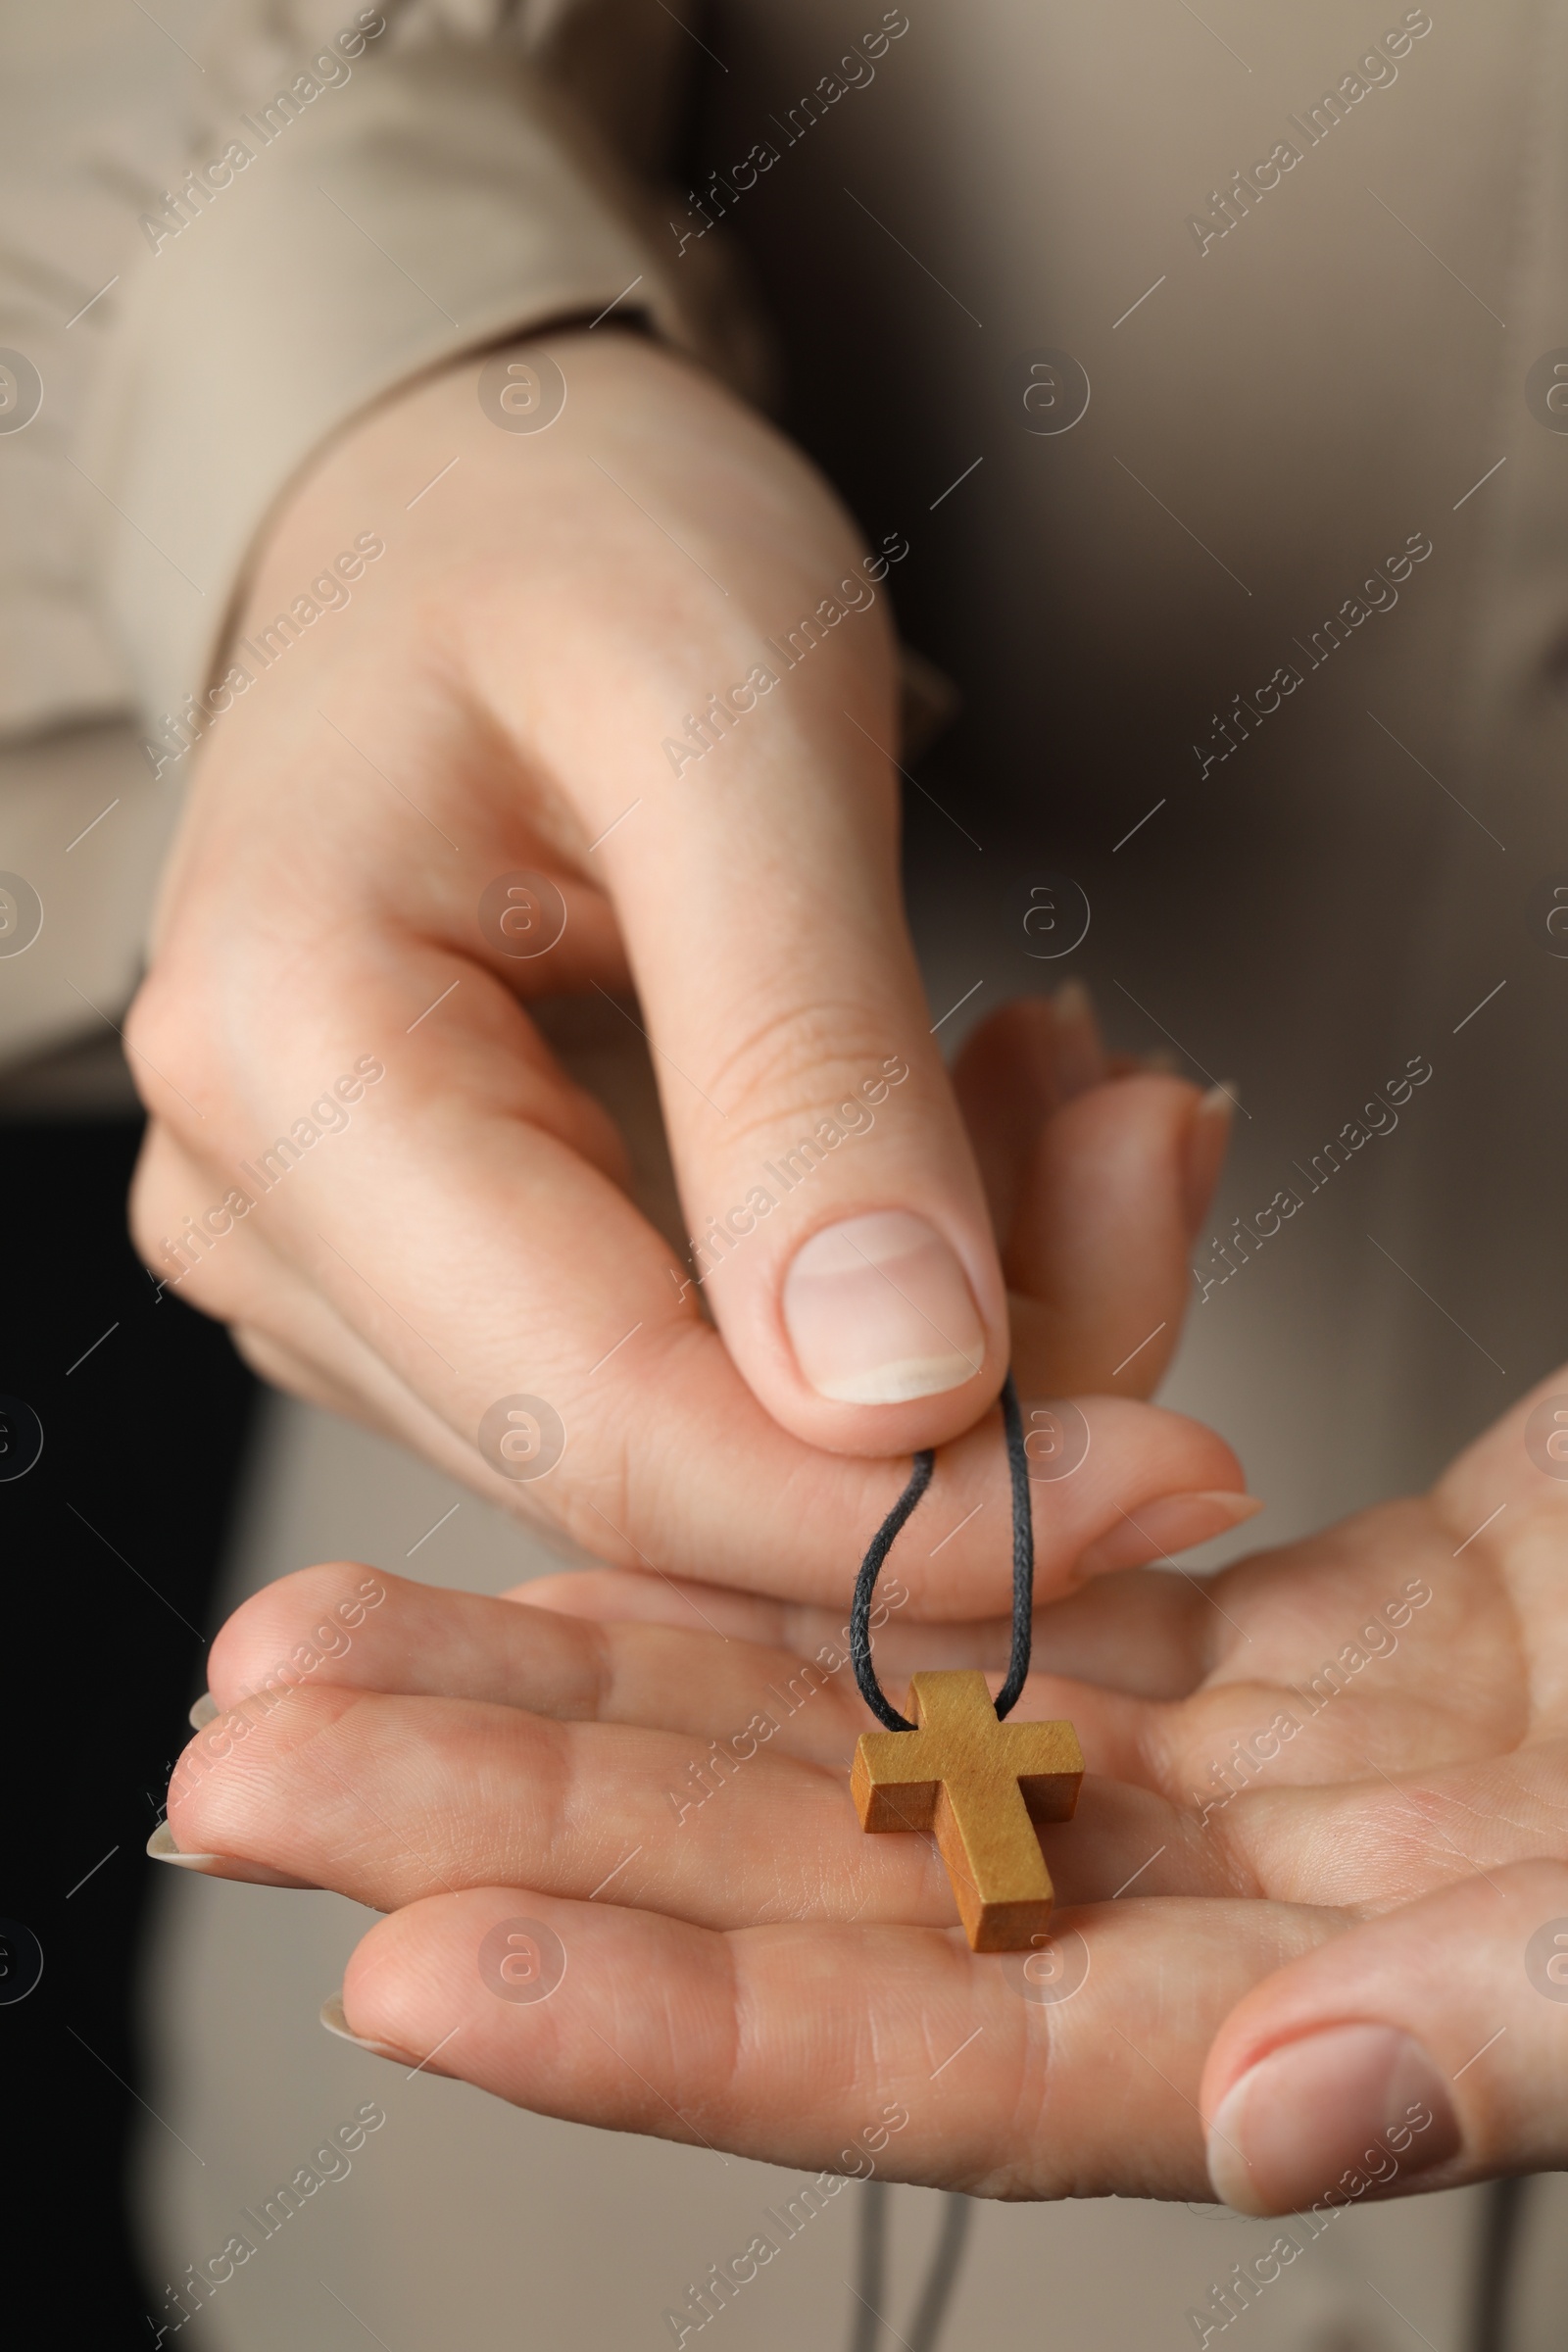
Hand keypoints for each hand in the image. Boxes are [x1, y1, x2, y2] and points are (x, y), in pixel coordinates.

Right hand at [126, 326, 1246, 1610]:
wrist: (480, 507)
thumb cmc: (579, 545)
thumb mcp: (732, 731)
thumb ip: (803, 1061)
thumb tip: (897, 1397)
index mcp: (288, 1057)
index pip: (602, 1418)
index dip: (901, 1510)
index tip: (1173, 1468)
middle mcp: (269, 1205)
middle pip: (665, 1461)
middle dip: (973, 1388)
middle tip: (1158, 1147)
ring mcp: (344, 1257)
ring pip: (709, 1442)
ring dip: (953, 1311)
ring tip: (1070, 1076)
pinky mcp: (448, 1270)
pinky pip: (708, 1373)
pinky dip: (891, 1281)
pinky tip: (976, 1100)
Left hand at [160, 1369, 1567, 2209]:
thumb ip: (1544, 2020)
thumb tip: (1291, 2121)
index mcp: (1396, 2020)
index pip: (976, 2062)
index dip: (696, 2030)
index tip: (414, 1970)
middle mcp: (1302, 1918)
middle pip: (868, 1888)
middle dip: (546, 1824)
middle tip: (253, 1760)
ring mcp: (1301, 1771)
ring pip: (898, 1723)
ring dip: (619, 1674)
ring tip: (346, 1633)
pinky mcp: (1329, 1627)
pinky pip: (1028, 1599)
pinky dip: (839, 1567)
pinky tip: (643, 1530)